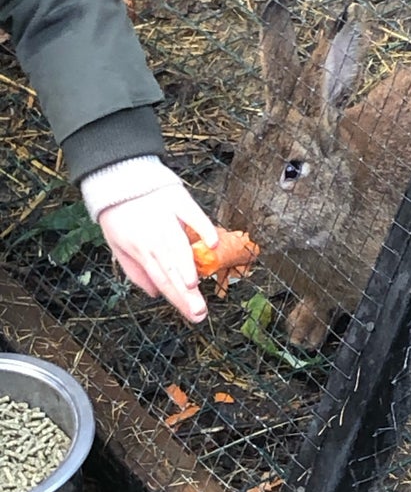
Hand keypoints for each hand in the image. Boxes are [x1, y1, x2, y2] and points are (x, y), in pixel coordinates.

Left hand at [98, 185, 218, 321]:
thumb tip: (155, 293)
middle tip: (199, 313)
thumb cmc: (118, 212)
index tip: (194, 316)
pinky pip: (193, 215)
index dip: (177, 300)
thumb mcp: (117, 245)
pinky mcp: (178, 199)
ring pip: (179, 247)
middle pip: (171, 269)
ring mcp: (166, 218)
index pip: (162, 280)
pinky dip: (202, 228)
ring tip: (194, 287)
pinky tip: (212, 243)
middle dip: (185, 294)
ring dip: (185, 267)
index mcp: (140, 250)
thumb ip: (136, 271)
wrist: (117, 175)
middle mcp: (153, 237)